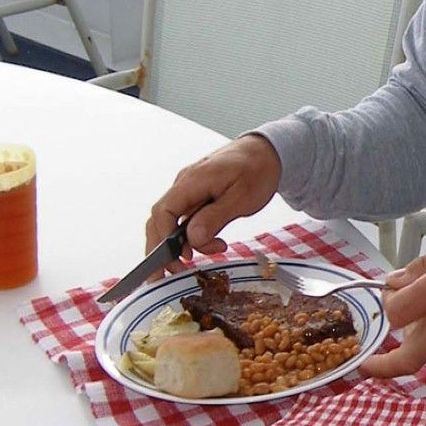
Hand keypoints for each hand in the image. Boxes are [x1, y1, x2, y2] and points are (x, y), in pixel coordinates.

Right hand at [144, 137, 281, 272]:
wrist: (266, 151)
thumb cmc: (257, 169)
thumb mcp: (242, 197)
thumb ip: (215, 217)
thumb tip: (192, 238)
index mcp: (191, 182)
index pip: (163, 212)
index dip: (166, 238)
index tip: (181, 257)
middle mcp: (184, 186)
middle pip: (159, 220)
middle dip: (161, 250)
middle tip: (172, 274)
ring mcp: (188, 191)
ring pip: (170, 222)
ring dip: (178, 245)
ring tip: (199, 259)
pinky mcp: (196, 197)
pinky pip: (184, 219)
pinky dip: (189, 236)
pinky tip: (207, 244)